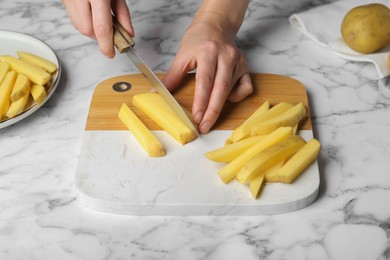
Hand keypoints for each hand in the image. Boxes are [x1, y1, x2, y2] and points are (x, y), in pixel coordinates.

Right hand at [62, 0, 133, 57]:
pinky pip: (72, 16)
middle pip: (86, 30)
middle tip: (109, 33)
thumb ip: (123, 14)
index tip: (111, 53)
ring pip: (77, 25)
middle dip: (98, 37)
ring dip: (91, 29)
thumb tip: (128, 34)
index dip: (107, 45)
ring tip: (101, 20)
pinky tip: (91, 13)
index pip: (102, 28)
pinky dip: (83, 20)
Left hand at [162, 14, 252, 133]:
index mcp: (208, 52)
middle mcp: (226, 56)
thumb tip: (157, 92)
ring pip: (231, 90)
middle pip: (221, 89)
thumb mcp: (182, 55)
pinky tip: (225, 96)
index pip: (205, 81)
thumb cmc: (198, 39)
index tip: (196, 117)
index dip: (201, 101)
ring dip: (219, 105)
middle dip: (212, 112)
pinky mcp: (245, 67)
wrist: (216, 25)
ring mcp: (238, 62)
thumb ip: (172, 76)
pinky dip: (236, 97)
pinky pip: (246, 88)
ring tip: (208, 114)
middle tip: (204, 127)